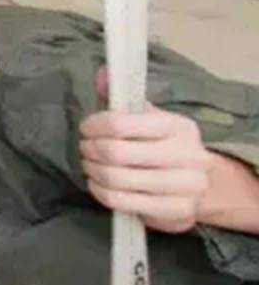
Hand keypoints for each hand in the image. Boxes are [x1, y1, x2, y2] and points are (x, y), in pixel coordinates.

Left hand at [81, 65, 214, 232]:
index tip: (86, 128)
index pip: (120, 124)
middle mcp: (187, 156)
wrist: (200, 185)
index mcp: (178, 127)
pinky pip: (120, 201)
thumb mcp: (150, 118)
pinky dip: (100, 191)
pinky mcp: (174, 211)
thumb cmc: (165, 146)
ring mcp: (184, 187)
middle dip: (90, 149)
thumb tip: (101, 74)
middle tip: (85, 148)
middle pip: (114, 153)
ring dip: (93, 171)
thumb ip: (123, 98)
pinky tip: (98, 183)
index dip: (94, 126)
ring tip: (90, 165)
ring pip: (115, 178)